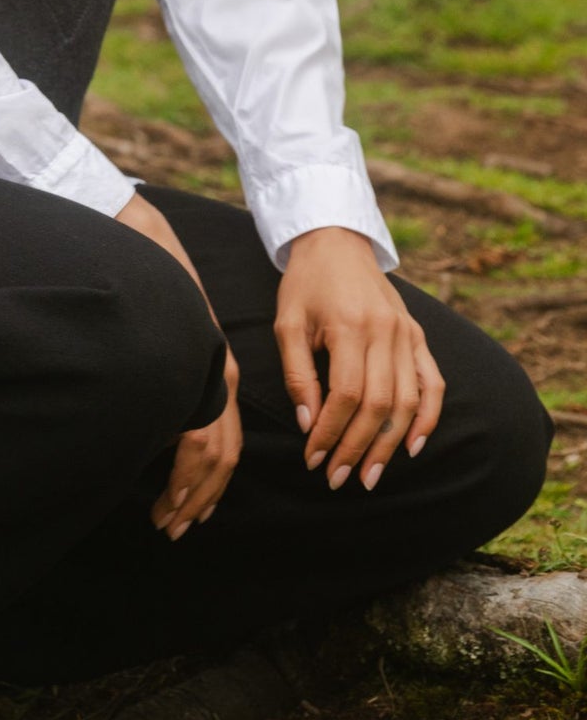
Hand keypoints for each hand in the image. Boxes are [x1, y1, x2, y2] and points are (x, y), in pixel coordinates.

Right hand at [115, 191, 242, 537]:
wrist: (143, 245)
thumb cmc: (144, 297)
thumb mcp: (159, 351)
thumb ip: (164, 391)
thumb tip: (152, 436)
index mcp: (213, 375)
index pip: (221, 445)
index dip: (206, 485)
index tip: (189, 513)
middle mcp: (219, 377)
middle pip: (222, 456)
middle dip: (199, 499)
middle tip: (175, 529)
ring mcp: (209, 373)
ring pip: (212, 454)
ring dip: (191, 496)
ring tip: (168, 522)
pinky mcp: (195, 368)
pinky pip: (197, 436)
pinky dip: (186, 474)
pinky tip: (169, 494)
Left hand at [274, 226, 444, 490]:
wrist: (336, 242)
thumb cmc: (305, 284)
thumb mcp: (287, 323)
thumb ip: (296, 374)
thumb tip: (308, 424)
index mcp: (351, 326)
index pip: (347, 394)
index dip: (331, 431)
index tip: (313, 457)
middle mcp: (386, 332)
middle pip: (380, 405)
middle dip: (358, 447)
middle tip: (338, 478)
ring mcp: (407, 334)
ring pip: (408, 401)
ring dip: (390, 444)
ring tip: (369, 474)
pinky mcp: (418, 336)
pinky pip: (433, 383)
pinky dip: (428, 418)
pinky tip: (414, 447)